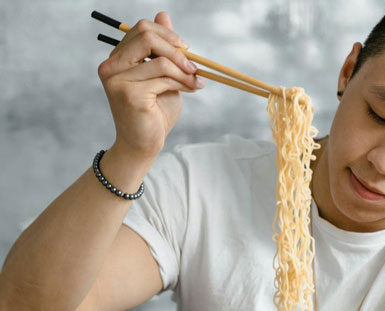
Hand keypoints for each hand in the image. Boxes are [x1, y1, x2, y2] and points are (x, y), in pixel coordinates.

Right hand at [97, 12, 203, 160]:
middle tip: (194, 65)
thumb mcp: (162, 75)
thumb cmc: (154, 112)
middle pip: (147, 36)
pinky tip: (190, 89)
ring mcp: (116, 80)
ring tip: (196, 82)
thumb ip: (161, 49)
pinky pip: (163, 78)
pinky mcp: (128, 94)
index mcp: (117, 59)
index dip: (168, 34)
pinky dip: (182, 82)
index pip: (142, 29)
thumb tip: (163, 14)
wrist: (144, 144)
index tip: (186, 49)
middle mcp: (111, 66)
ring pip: (160, 60)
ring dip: (184, 71)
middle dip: (176, 49)